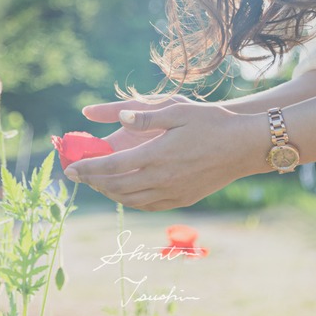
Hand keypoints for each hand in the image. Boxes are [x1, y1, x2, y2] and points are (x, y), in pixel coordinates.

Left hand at [66, 102, 267, 210]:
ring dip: (109, 193)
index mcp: (157, 155)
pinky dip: (130, 201)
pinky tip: (125, 193)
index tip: (71, 168)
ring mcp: (173, 192)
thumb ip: (147, 115)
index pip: (112, 166)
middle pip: (117, 187)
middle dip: (92, 182)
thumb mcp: (179, 110)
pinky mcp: (183, 199)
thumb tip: (120, 118)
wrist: (245, 146)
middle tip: (76, 176)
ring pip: (131, 200)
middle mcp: (162, 178)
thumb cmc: (213, 122)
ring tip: (96, 183)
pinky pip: (148, 206)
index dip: (88, 168)